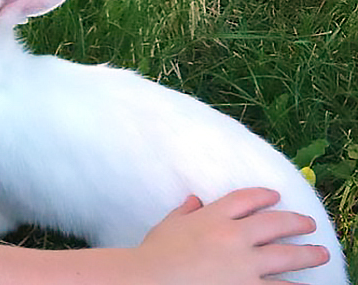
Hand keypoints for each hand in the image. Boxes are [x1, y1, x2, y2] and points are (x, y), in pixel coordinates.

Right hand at [138, 188, 328, 284]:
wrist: (151, 280)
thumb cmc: (155, 254)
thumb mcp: (168, 225)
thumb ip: (185, 212)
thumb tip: (194, 200)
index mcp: (214, 217)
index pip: (246, 199)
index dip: (264, 195)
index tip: (274, 195)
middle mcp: (234, 236)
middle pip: (275, 223)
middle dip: (296, 222)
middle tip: (308, 224)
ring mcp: (245, 265)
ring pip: (287, 255)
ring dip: (308, 253)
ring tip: (320, 252)